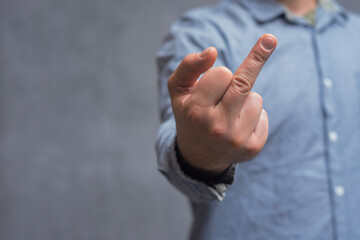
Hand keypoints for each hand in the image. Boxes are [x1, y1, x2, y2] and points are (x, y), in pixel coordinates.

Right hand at [168, 34, 276, 174]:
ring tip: (228, 113)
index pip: (221, 74)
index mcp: (196, 111)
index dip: (220, 73)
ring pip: (256, 99)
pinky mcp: (253, 148)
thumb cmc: (189, 115)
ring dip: (244, 99)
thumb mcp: (179, 90)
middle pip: (244, 83)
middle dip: (255, 60)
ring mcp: (237, 140)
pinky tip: (238, 127)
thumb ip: (189, 66)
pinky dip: (253, 116)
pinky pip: (263, 115)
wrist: (198, 155)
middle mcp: (217, 127)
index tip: (227, 66)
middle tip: (270, 39)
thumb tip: (212, 51)